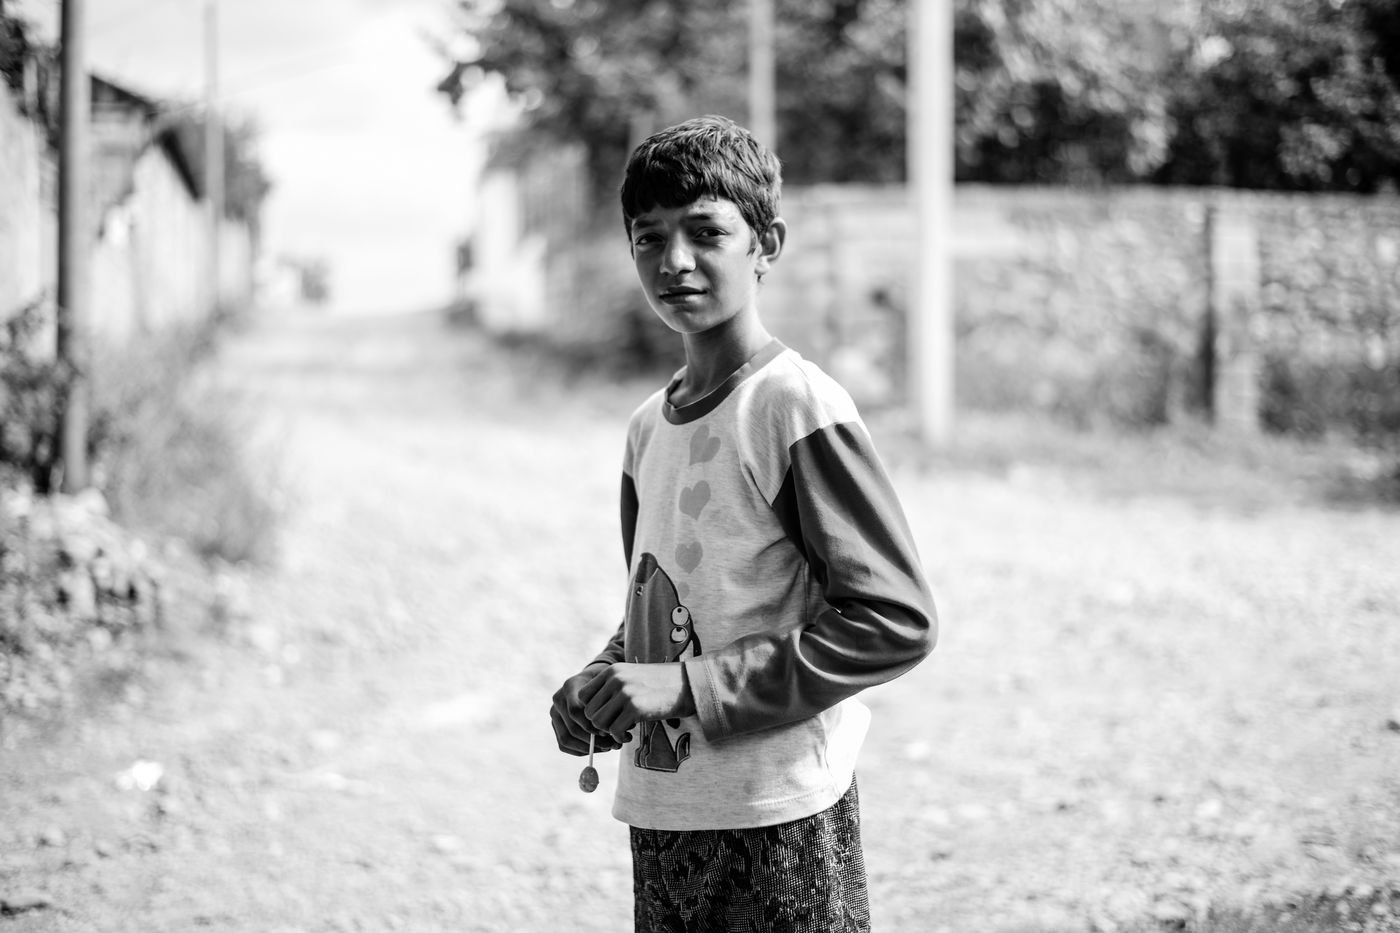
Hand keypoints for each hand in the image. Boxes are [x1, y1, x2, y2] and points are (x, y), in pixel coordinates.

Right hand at [550, 663, 625, 755]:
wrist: (597, 681)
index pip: (575, 711)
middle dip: (595, 741)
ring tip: (609, 747)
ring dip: (589, 748)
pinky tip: (600, 748)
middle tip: (614, 744)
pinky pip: (564, 745)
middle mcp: (559, 699)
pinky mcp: (556, 725)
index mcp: (570, 685)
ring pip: (566, 740)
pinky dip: (582, 751)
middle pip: (572, 728)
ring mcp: (555, 713)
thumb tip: (614, 731)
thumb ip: (612, 702)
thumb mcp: (612, 684)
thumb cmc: (608, 683)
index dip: (592, 725)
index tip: (610, 731)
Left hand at [579, 662, 695, 744]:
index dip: (591, 710)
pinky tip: (630, 736)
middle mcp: (615, 679)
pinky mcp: (636, 708)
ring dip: (609, 733)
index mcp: (612, 671)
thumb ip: (611, 691)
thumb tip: (590, 717)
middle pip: (589, 712)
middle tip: (614, 728)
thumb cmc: (659, 686)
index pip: (583, 696)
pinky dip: (619, 738)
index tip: (605, 718)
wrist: (688, 685)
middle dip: (599, 725)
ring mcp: (625, 693)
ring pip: (598, 723)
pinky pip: (614, 731)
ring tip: (623, 732)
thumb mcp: (631, 679)